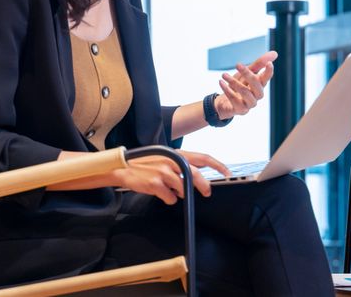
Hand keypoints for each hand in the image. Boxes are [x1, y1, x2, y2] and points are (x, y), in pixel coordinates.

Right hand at [114, 150, 229, 204]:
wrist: (123, 168)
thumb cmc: (146, 163)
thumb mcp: (165, 157)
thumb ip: (181, 163)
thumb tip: (198, 174)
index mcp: (176, 153)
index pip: (202, 157)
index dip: (217, 165)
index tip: (227, 172)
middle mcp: (171, 160)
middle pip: (195, 175)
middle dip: (204, 185)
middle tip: (207, 192)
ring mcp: (163, 172)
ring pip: (182, 188)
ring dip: (180, 193)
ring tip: (171, 189)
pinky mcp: (155, 184)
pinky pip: (171, 197)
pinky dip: (169, 198)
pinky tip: (161, 193)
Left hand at [214, 51, 276, 118]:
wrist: (224, 102)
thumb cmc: (238, 85)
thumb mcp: (246, 73)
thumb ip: (259, 64)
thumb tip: (275, 53)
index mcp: (260, 84)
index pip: (267, 78)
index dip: (269, 72)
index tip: (269, 64)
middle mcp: (257, 95)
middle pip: (257, 85)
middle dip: (247, 74)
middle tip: (237, 64)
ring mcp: (250, 103)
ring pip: (245, 93)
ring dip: (234, 82)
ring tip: (223, 74)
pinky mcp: (241, 110)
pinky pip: (235, 100)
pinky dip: (227, 90)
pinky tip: (221, 82)